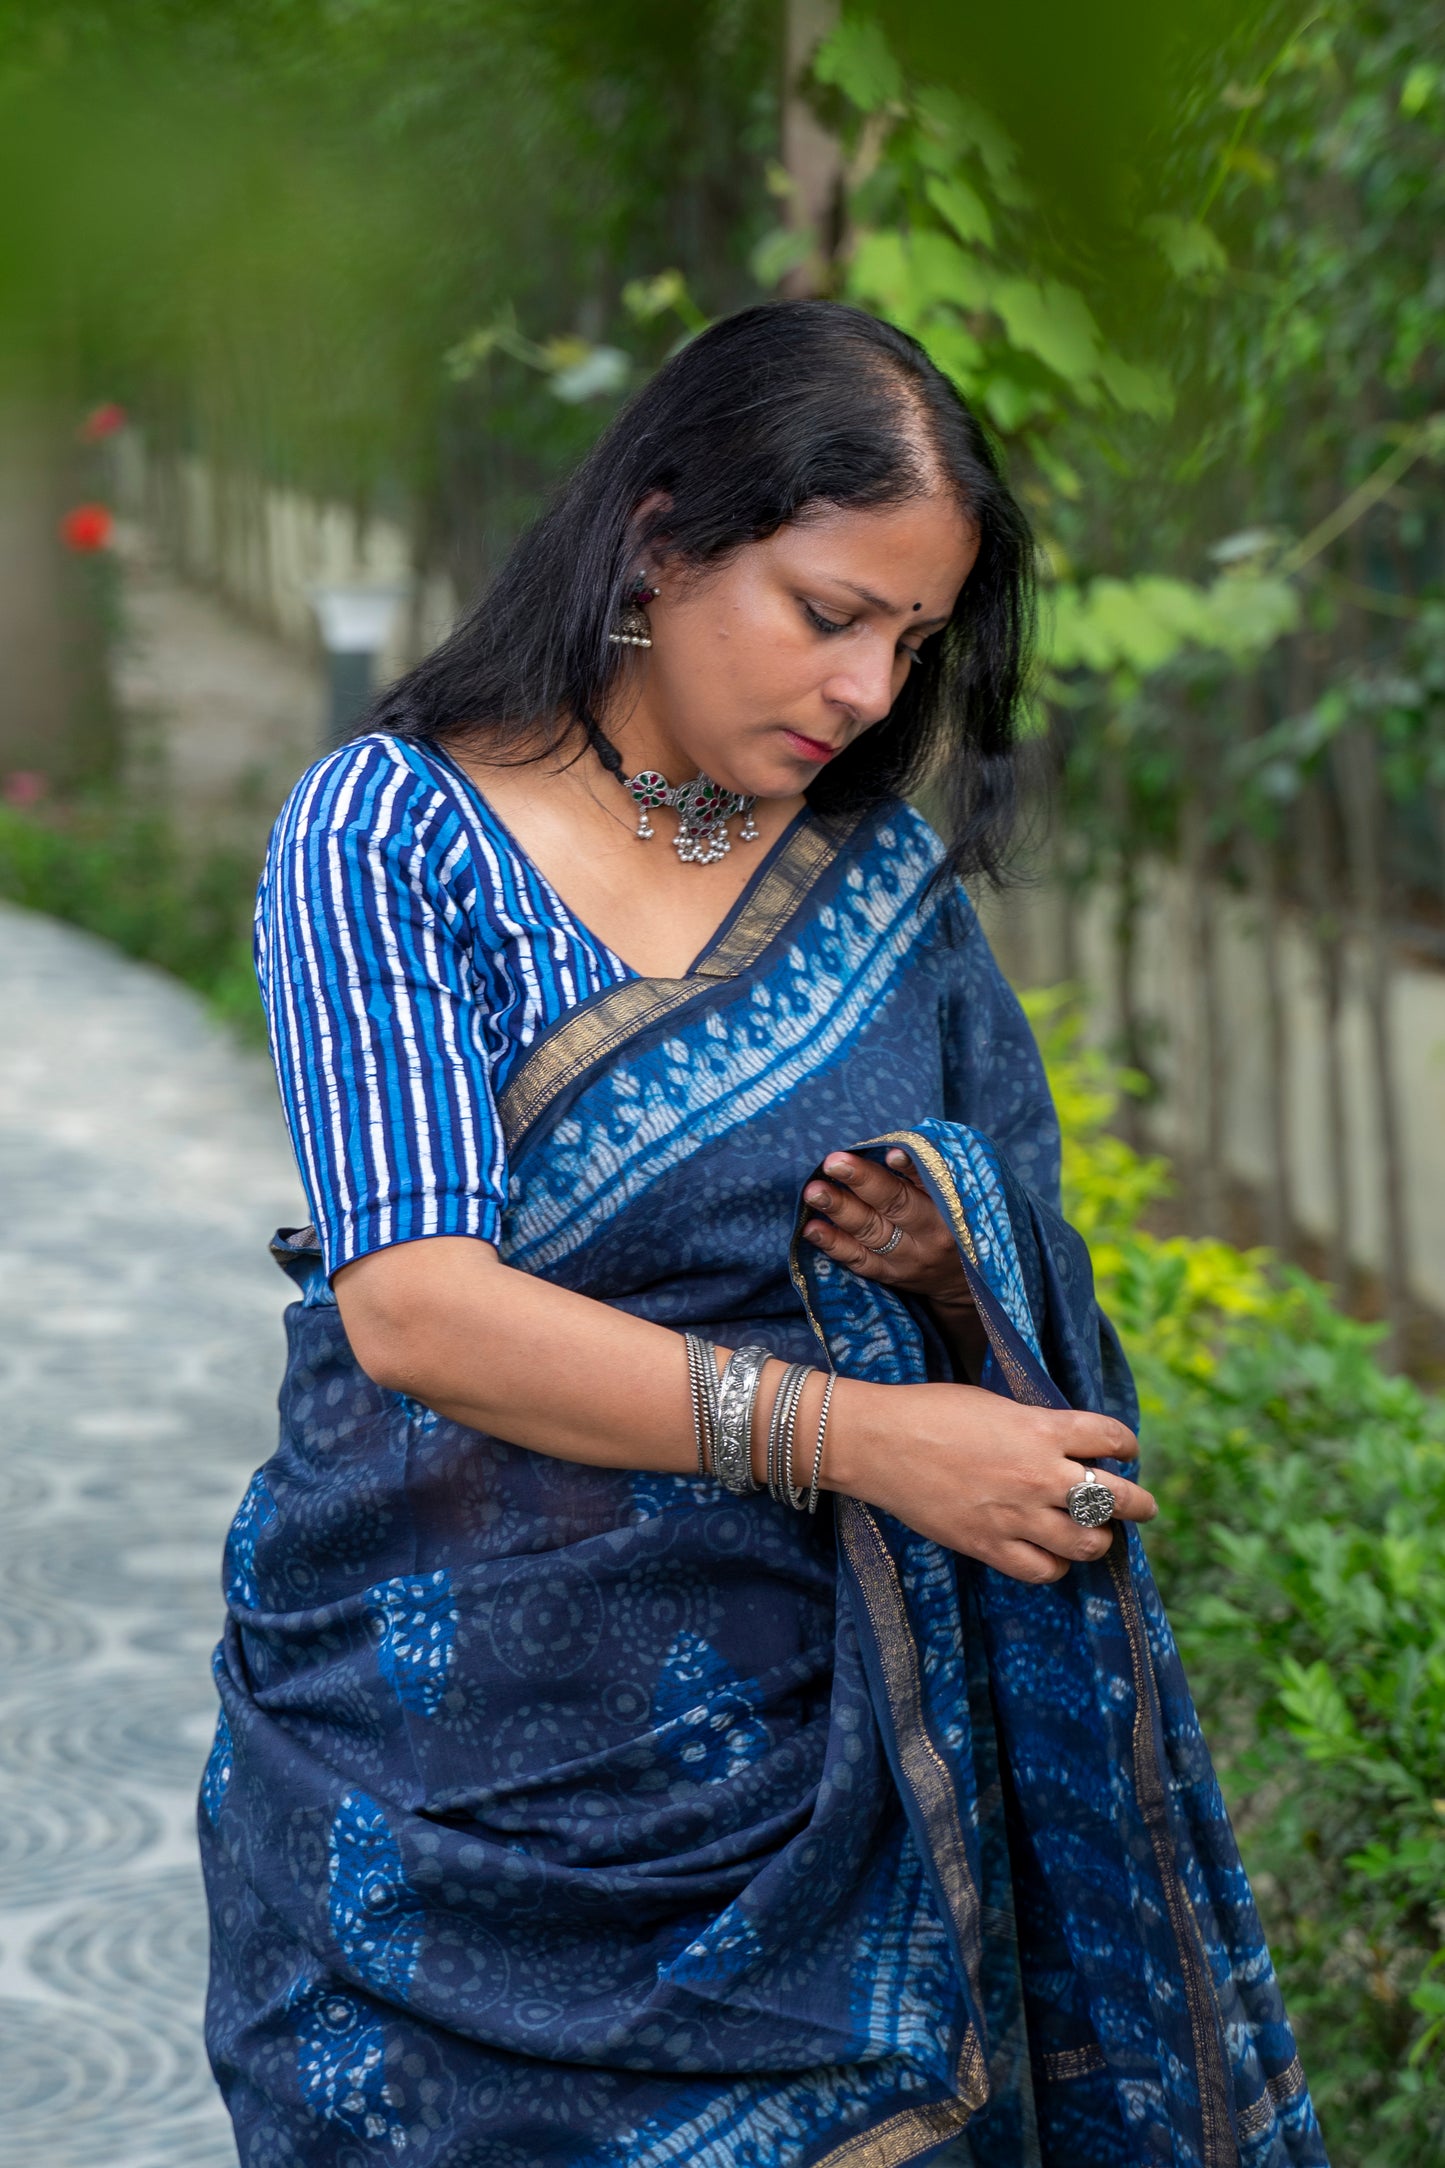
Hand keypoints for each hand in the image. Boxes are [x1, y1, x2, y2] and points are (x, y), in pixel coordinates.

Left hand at [802, 1149, 979, 1369]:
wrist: (966, 1284)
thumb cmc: (960, 1222)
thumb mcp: (960, 1197)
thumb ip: (930, 1173)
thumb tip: (896, 1146)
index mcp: (952, 1210)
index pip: (930, 1183)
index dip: (911, 1167)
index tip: (891, 1152)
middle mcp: (931, 1236)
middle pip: (894, 1205)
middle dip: (862, 1182)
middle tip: (833, 1162)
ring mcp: (908, 1259)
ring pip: (870, 1232)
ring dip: (840, 1209)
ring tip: (814, 1191)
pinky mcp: (889, 1275)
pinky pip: (859, 1260)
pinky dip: (834, 1244)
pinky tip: (811, 1229)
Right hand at [827, 1378, 1154, 1583]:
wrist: (878, 1442)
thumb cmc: (930, 1410)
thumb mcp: (994, 1404)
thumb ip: (1034, 1426)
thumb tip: (1064, 1443)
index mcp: (1041, 1428)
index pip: (1110, 1437)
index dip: (1125, 1444)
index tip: (1126, 1450)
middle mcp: (1039, 1474)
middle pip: (1114, 1498)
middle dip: (1138, 1504)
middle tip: (1144, 1506)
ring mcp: (1016, 1515)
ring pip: (1087, 1542)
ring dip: (1099, 1539)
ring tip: (1096, 1535)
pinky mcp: (989, 1546)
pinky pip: (1043, 1570)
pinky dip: (1056, 1566)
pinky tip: (1052, 1555)